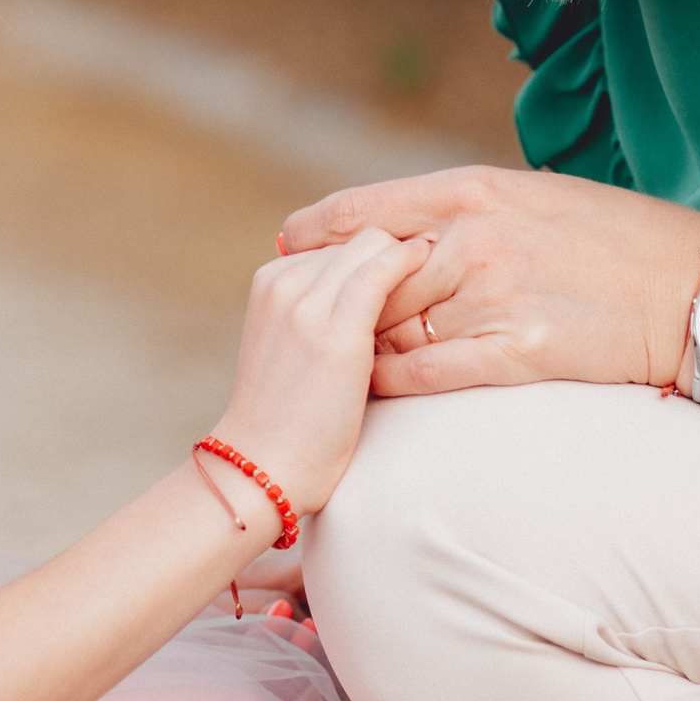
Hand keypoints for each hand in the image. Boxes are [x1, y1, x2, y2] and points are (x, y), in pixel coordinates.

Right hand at [209, 226, 432, 514]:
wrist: (262, 465)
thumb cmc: (285, 415)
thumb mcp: (287, 343)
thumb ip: (315, 308)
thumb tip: (362, 288)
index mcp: (270, 280)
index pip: (336, 238)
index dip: (373, 251)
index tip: (406, 266)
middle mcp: (285, 282)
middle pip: (356, 235)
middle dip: (392, 246)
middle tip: (433, 260)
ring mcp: (307, 304)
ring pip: (372, 244)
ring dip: (407, 253)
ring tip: (437, 267)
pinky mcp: (337, 331)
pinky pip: (382, 272)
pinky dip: (409, 263)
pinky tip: (429, 271)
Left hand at [278, 166, 699, 395]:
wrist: (694, 292)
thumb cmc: (621, 238)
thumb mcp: (539, 196)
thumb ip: (472, 209)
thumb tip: (416, 224)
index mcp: (478, 190)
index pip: (370, 206)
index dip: (320, 228)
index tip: (289, 240)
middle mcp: (475, 239)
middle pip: (371, 272)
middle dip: (332, 294)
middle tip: (300, 311)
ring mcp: (494, 297)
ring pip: (392, 326)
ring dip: (360, 343)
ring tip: (330, 358)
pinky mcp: (517, 353)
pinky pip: (428, 373)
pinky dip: (392, 381)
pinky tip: (373, 387)